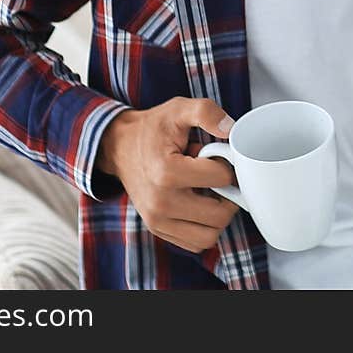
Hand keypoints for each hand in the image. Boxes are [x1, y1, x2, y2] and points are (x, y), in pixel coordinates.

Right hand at [96, 97, 240, 253]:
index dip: (227, 163)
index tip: (217, 156)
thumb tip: (231, 129)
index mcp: (166, 171)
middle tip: (218, 178)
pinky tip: (198, 204)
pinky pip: (195, 243)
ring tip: (207, 192)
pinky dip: (204, 227)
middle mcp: (160, 202)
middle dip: (228, 194)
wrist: (121, 146)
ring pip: (210, 236)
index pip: (221, 178)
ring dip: (217, 215)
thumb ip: (206, 112)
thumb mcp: (178, 109)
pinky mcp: (157, 229)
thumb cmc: (154, 128)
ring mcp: (157, 220)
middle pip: (219, 215)